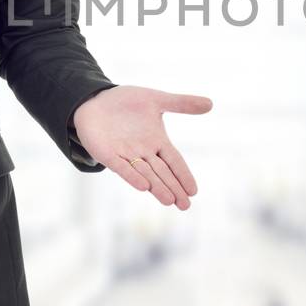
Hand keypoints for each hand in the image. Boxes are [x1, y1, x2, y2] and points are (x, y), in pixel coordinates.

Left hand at [73, 85, 211, 209]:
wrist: (94, 100)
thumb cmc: (126, 102)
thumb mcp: (156, 100)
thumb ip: (182, 103)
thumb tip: (211, 104)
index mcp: (157, 141)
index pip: (174, 162)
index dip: (183, 175)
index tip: (194, 191)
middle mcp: (143, 152)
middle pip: (162, 173)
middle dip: (174, 189)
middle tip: (185, 206)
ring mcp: (126, 155)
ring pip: (145, 174)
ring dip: (157, 187)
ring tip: (169, 201)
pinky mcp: (108, 154)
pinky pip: (122, 168)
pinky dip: (133, 176)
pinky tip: (143, 186)